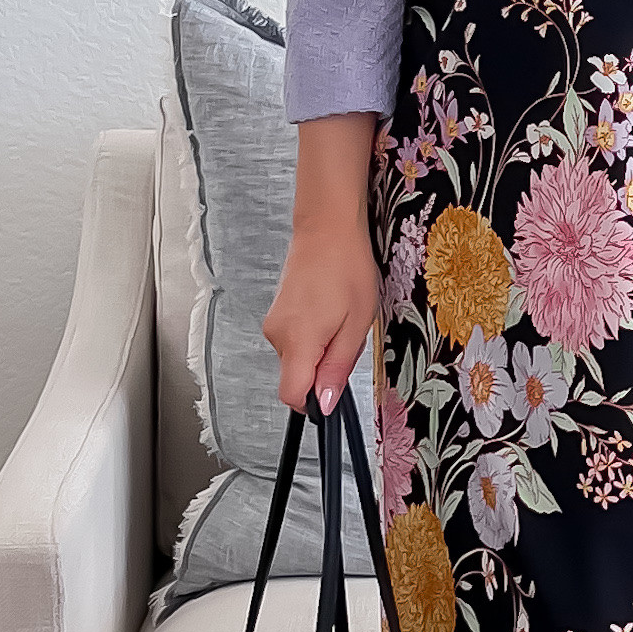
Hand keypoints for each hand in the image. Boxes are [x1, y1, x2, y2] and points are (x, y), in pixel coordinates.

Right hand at [262, 115, 380, 413]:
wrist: (327, 227)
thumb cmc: (348, 268)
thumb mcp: (357, 323)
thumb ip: (338, 367)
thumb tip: (324, 404)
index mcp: (298, 341)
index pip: (291, 396)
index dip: (313, 403)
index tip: (334, 390)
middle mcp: (277, 335)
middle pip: (297, 376)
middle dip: (323, 370)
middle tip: (348, 336)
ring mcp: (274, 323)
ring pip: (297, 357)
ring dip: (320, 349)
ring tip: (341, 316)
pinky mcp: (277, 313)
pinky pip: (294, 339)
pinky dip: (313, 334)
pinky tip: (330, 309)